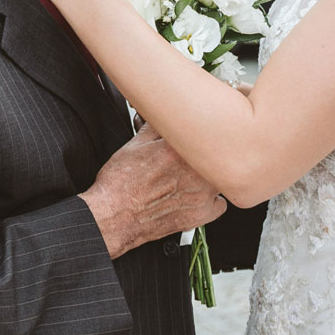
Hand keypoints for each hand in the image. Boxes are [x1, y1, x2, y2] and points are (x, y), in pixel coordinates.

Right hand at [82, 125, 225, 258]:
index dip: (197, 135)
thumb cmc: (119, 185)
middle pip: (217, 155)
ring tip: (190, 178)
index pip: (202, 132)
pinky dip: (211, 201)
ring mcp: (201, 193)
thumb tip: (163, 118)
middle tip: (190, 158)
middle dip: (206, 155)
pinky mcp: (201, 214)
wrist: (113, 216)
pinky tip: (196, 197)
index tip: (193, 137)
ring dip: (210, 176)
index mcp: (179, 149)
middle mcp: (195, 170)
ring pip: (221, 177)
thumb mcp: (133, 145)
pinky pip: (220, 204)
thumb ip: (155, 128)